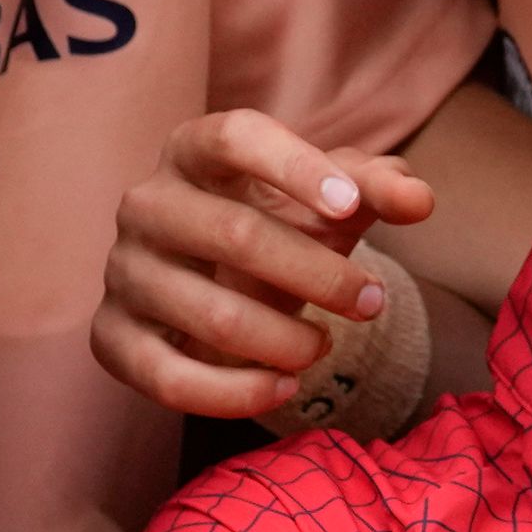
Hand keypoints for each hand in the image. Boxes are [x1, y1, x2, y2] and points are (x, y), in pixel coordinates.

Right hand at [92, 110, 436, 421]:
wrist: (217, 282)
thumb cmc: (280, 226)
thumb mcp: (330, 202)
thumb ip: (376, 190)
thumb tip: (420, 200)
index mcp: (193, 150)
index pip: (236, 137)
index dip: (295, 168)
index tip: (354, 208)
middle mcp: (147, 205)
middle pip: (234, 234)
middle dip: (319, 276)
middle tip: (371, 303)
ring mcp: (124, 272)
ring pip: (212, 316)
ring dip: (288, 343)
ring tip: (324, 346)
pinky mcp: (112, 338)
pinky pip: (169, 379)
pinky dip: (239, 393)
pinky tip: (284, 386)